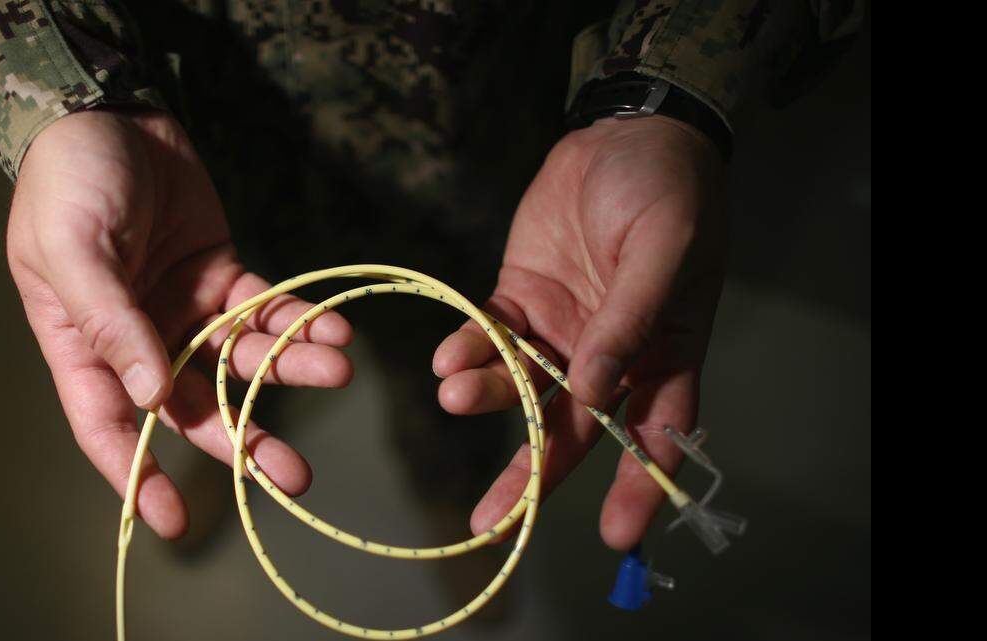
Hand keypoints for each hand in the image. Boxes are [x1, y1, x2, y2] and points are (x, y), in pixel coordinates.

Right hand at [6, 109, 352, 538]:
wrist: (108, 111)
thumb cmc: (68, 182)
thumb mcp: (71, 250)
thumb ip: (111, 323)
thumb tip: (151, 399)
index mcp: (82, 343)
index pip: (108, 425)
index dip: (138, 476)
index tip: (175, 521)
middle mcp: (139, 338)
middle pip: (192, 405)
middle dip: (242, 439)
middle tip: (291, 476)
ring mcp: (186, 308)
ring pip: (241, 359)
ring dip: (289, 370)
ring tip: (338, 372)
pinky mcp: (225, 276)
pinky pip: (267, 309)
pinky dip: (300, 321)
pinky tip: (336, 331)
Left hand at [433, 116, 726, 549]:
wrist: (622, 134)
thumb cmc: (666, 191)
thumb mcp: (663, 249)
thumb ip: (631, 319)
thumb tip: (598, 392)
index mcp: (664, 352)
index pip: (657, 433)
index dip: (638, 485)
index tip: (615, 533)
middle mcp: (610, 355)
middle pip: (574, 429)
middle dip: (534, 475)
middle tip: (494, 521)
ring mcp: (561, 330)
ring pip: (522, 386)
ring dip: (488, 397)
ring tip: (455, 395)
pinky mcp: (519, 298)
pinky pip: (490, 336)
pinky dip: (468, 351)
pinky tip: (447, 359)